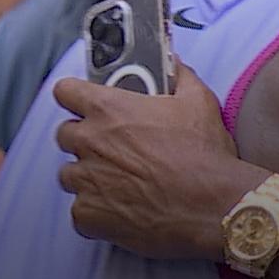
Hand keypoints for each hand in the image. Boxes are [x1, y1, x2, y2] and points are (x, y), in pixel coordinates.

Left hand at [53, 61, 266, 261]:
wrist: (213, 208)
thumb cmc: (204, 156)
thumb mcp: (198, 102)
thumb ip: (179, 76)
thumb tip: (173, 63)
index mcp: (108, 109)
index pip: (65, 91)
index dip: (74, 96)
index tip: (82, 103)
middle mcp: (90, 142)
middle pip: (64, 135)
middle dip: (83, 140)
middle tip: (109, 149)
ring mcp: (86, 180)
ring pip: (69, 175)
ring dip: (87, 177)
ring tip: (117, 184)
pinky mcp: (89, 215)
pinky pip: (79, 212)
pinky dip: (95, 214)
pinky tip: (120, 212)